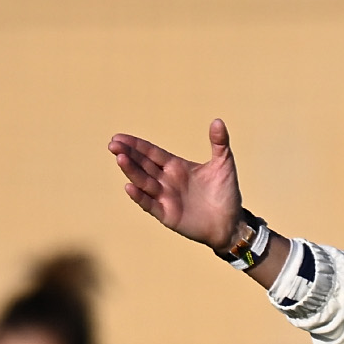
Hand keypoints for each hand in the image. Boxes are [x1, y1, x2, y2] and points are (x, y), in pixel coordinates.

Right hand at [105, 120, 247, 251]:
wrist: (231, 223)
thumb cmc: (226, 193)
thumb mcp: (224, 164)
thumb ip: (219, 143)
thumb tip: (218, 121)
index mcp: (176, 166)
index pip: (151, 153)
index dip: (136, 145)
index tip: (119, 137)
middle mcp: (166, 181)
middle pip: (143, 165)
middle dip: (128, 155)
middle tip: (113, 144)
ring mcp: (165, 198)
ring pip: (144, 182)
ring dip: (131, 171)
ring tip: (120, 158)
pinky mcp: (167, 215)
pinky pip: (150, 204)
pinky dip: (140, 196)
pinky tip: (129, 186)